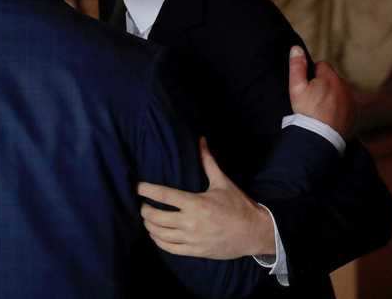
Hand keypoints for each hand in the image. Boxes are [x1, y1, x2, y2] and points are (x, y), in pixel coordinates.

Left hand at [137, 137, 274, 258]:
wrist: (254, 232)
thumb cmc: (238, 205)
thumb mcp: (222, 182)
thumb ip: (208, 162)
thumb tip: (201, 140)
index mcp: (195, 203)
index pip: (164, 195)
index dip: (147, 190)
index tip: (137, 186)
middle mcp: (190, 222)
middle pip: (156, 216)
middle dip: (145, 209)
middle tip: (143, 204)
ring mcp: (191, 239)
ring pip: (159, 233)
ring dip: (149, 225)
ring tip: (147, 218)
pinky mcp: (194, 251)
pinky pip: (169, 248)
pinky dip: (158, 241)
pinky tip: (156, 234)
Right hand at [288, 46, 353, 137]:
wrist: (320, 137)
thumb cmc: (307, 112)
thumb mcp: (296, 88)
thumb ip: (297, 66)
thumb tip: (296, 48)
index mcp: (330, 78)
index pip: (322, 65)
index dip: (312, 74)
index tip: (307, 86)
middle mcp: (344, 86)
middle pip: (332, 78)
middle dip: (323, 84)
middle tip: (311, 99)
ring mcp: (351, 100)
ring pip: (339, 91)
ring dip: (331, 95)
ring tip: (320, 109)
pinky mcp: (354, 113)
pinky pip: (345, 104)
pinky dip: (338, 107)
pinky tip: (328, 117)